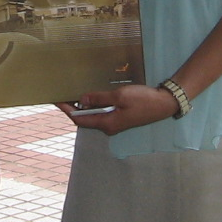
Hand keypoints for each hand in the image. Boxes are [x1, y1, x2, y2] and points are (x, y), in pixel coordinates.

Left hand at [54, 82, 180, 134]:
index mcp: (107, 123)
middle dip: (73, 109)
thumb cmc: (143, 100)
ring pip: (94, 116)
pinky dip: (95, 106)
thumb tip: (81, 100)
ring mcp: (115, 124)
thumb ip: (99, 98)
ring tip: (74, 94)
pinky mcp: (121, 119)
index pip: (80, 119)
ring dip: (84, 107)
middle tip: (63, 95)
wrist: (164, 104)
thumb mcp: (119, 96)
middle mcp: (109, 127)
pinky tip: (93, 97)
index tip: (57, 101)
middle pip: (85, 119)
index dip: (67, 110)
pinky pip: (102, 114)